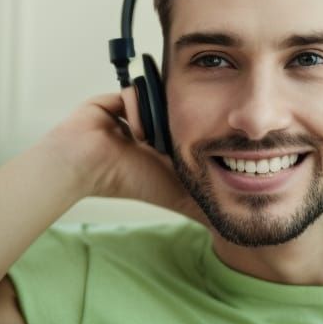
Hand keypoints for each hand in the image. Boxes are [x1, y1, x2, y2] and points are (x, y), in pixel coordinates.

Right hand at [38, 90, 204, 225]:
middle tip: (170, 139)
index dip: (199, 135)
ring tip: (147, 137)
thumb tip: (232, 231)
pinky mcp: (116, 99)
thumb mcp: (178, 197)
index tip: (204, 142)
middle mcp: (149, 131)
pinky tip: (131, 128)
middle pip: (177, 113)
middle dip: (178, 123)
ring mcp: (132, 114)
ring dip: (153, 118)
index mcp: (163, 149)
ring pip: (158, 100)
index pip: (190, 132)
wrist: (90, 165)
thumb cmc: (131, 181)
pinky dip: (136, 107)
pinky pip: (136, 91)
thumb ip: (202, 207)